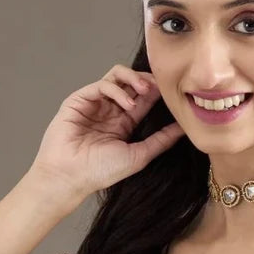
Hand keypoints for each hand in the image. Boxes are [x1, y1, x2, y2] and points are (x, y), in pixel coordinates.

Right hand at [28, 63, 184, 201]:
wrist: (70, 176)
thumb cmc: (100, 172)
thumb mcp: (139, 155)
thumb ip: (161, 140)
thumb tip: (183, 129)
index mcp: (123, 123)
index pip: (143, 98)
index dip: (157, 92)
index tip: (171, 92)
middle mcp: (109, 110)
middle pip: (131, 83)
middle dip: (147, 80)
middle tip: (160, 87)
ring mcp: (94, 104)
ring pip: (116, 76)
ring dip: (133, 79)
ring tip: (145, 90)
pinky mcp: (79, 100)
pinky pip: (101, 85)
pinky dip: (117, 90)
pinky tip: (126, 104)